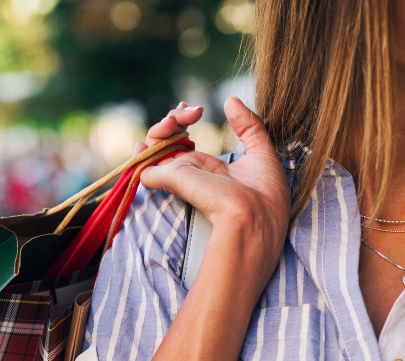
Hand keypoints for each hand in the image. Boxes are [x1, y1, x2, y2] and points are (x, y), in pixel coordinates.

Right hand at [139, 96, 290, 270]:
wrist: (255, 217)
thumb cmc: (263, 196)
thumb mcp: (261, 153)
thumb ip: (248, 125)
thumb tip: (230, 99)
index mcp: (207, 167)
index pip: (183, 140)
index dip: (183, 120)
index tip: (196, 110)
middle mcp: (189, 171)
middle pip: (167, 140)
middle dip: (174, 119)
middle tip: (192, 112)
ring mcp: (178, 176)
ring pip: (154, 147)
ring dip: (160, 128)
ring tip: (175, 119)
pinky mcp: (169, 179)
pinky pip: (143, 166)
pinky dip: (140, 154)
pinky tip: (146, 143)